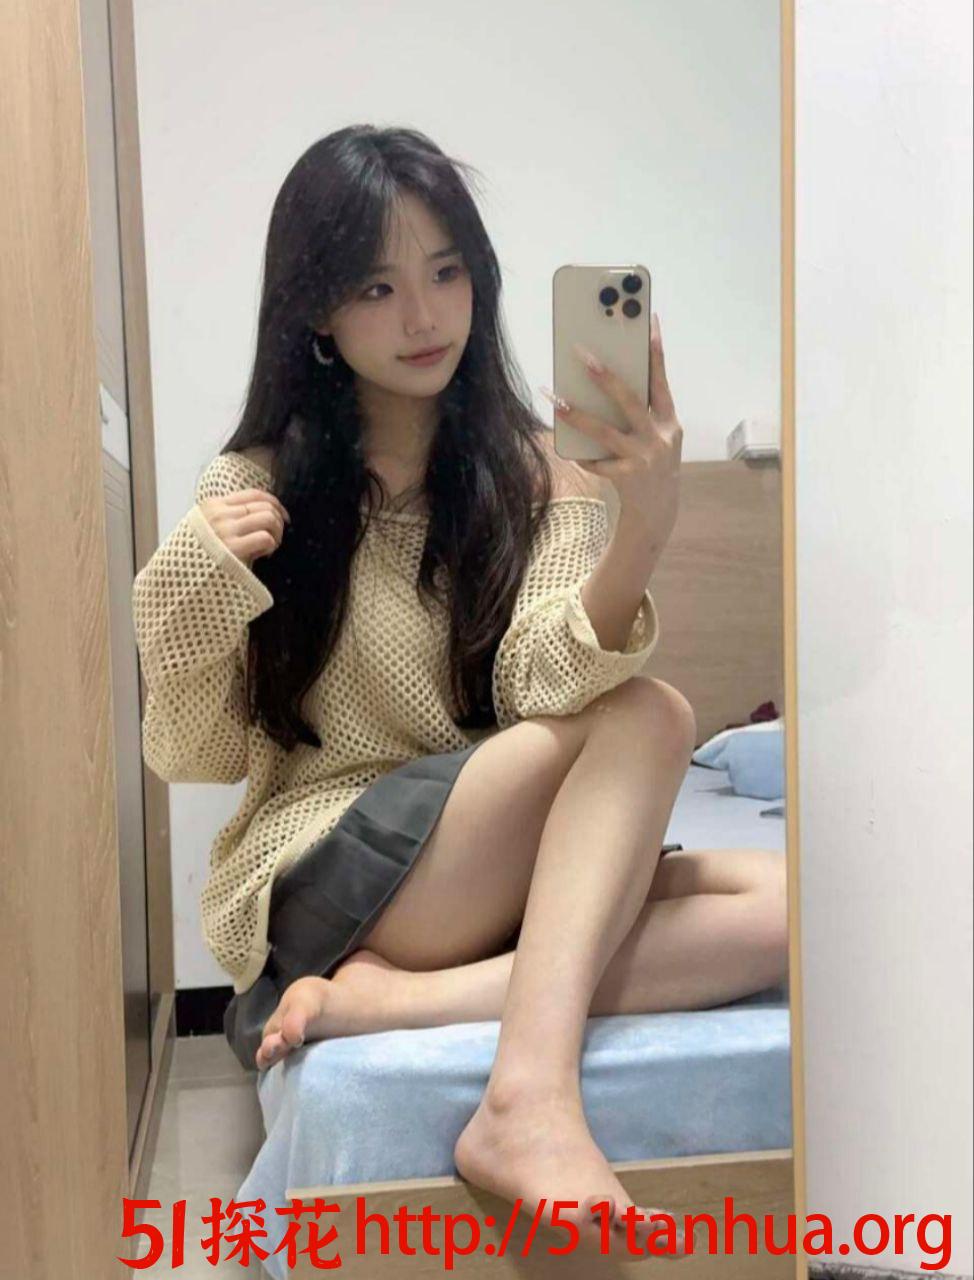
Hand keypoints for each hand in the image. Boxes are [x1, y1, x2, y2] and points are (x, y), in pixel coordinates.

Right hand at [199, 487, 290, 567]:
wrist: (181, 578)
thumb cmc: (200, 557)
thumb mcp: (208, 528)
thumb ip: (229, 518)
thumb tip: (265, 514)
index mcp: (213, 505)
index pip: (253, 494)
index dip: (274, 503)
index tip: (283, 516)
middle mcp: (219, 514)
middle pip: (265, 505)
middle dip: (278, 521)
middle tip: (275, 538)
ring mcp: (225, 530)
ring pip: (268, 518)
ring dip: (276, 533)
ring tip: (269, 547)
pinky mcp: (232, 549)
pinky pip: (265, 538)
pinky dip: (271, 546)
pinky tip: (262, 555)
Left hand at [555, 312, 681, 545]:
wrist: (658, 510)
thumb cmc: (652, 462)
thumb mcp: (658, 436)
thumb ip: (641, 412)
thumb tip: (606, 381)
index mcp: (670, 422)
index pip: (661, 380)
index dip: (656, 351)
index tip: (647, 320)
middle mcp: (660, 437)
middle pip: (630, 400)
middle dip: (605, 376)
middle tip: (581, 354)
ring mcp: (644, 458)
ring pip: (604, 431)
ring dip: (577, 414)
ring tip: (554, 398)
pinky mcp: (627, 478)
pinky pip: (597, 461)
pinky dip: (581, 453)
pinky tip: (566, 448)